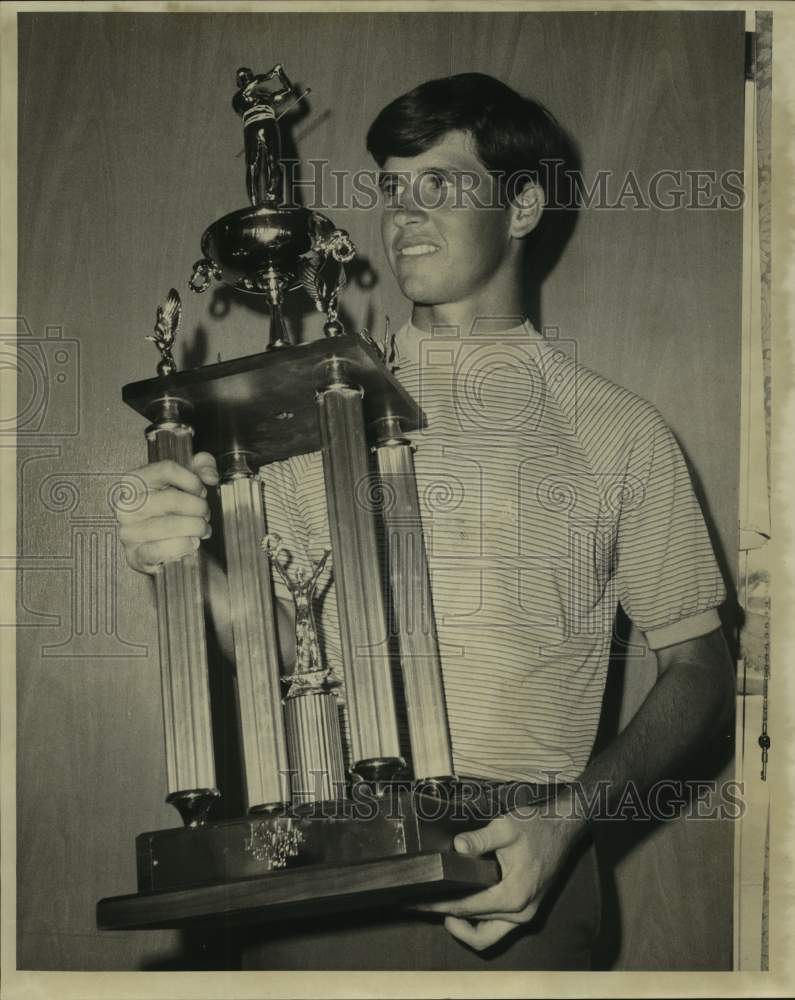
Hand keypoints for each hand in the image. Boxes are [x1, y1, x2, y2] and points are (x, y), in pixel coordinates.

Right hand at [116, 452, 218, 573]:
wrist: (157, 548)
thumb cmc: (171, 511)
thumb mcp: (187, 481)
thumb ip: (203, 466)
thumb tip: (210, 475)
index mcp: (134, 482)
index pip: (166, 469)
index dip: (192, 479)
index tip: (201, 490)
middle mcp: (127, 505)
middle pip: (172, 498)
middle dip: (198, 507)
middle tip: (205, 513)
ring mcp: (129, 531)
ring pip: (172, 524)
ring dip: (197, 527)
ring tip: (202, 529)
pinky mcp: (136, 555)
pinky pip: (166, 548)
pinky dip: (186, 545)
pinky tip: (192, 542)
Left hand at [414, 803, 583, 950]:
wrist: (562, 828)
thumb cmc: (537, 827)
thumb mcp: (506, 827)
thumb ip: (480, 839)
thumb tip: (457, 846)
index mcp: (514, 895)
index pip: (467, 909)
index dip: (440, 906)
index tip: (420, 904)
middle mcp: (520, 912)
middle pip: (477, 932)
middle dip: (449, 920)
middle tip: (426, 906)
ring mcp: (525, 914)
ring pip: (488, 936)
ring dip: (465, 928)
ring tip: (443, 907)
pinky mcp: (526, 910)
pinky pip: (498, 928)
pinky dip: (479, 922)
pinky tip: (466, 904)